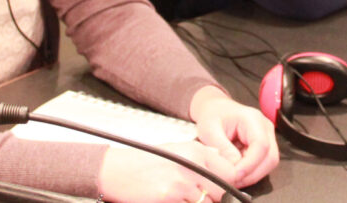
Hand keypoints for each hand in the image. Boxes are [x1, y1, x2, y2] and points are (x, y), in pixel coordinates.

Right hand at [98, 140, 235, 202]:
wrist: (116, 170)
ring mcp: (181, 183)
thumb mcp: (176, 148)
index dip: (227, 183)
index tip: (220, 188)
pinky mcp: (170, 197)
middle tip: (195, 193)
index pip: (230, 172)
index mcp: (196, 151)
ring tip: (180, 195)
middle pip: (220, 192)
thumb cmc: (144, 160)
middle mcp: (192, 164)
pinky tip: (170, 199)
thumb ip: (201, 154)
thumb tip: (222, 157)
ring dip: (197, 202)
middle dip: (211, 197)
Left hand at [189, 86, 279, 187]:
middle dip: (252, 174)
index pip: (261, 145)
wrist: (216, 109)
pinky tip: (236, 173)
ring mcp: (267, 137)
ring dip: (251, 175)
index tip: (235, 175)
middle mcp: (265, 128)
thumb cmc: (213, 115)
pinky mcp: (264, 147)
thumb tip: (233, 168)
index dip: (250, 164)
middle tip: (233, 181)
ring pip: (268, 164)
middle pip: (270, 157)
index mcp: (253, 119)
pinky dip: (250, 172)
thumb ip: (222, 148)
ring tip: (233, 178)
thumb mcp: (209, 130)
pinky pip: (262, 165)